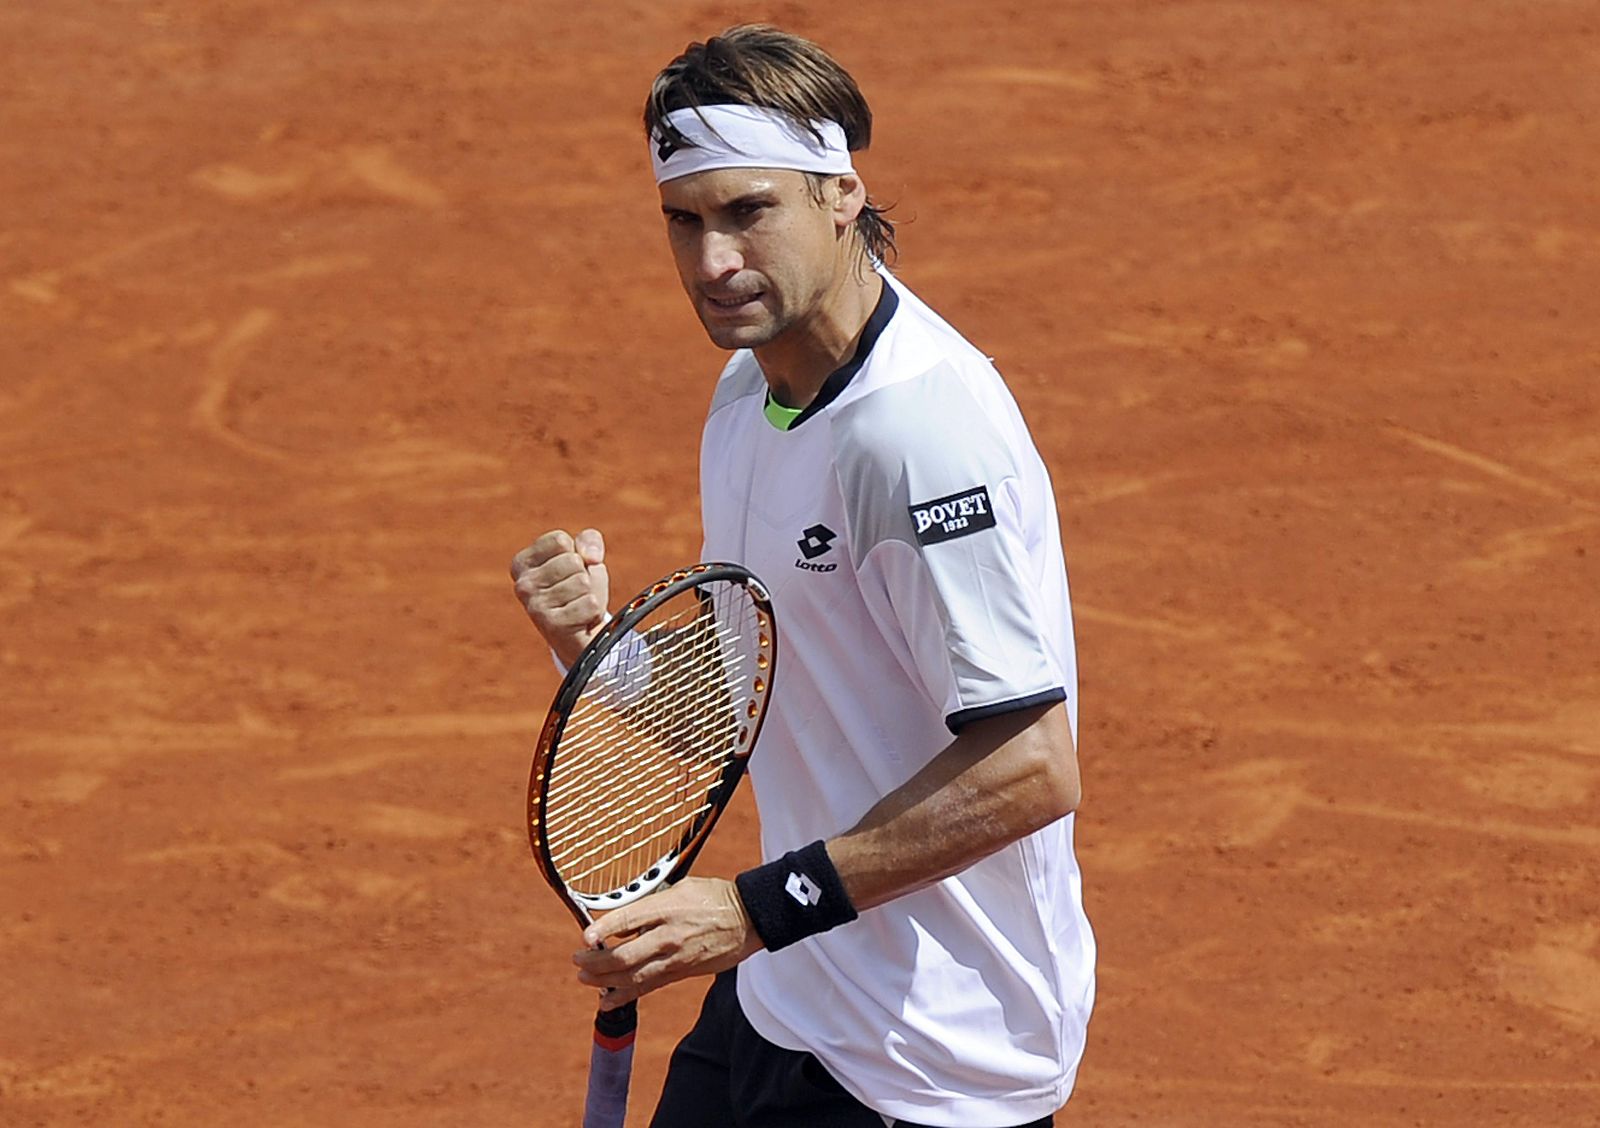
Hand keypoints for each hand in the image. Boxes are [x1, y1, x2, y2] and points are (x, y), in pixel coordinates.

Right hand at [509, 528, 610, 667]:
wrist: (582, 636)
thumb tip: (591, 557)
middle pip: (572, 560)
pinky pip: (590, 604)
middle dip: (584, 575)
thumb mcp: (584, 558)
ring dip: (589, 594)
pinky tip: (582, 621)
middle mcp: (522, 584)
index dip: (575, 553)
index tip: (569, 571)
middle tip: (575, 593)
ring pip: (583, 582)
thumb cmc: (579, 591)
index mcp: (522, 563)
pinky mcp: (552, 626)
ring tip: (578, 606)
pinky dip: (594, 611)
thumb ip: (588, 540)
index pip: (560, 540)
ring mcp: (534, 606)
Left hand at [573, 878, 761, 1009]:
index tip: (585, 937)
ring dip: (604, 980)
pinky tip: (607, 1000)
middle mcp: (668, 936)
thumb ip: (651, 903)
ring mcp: (675, 958)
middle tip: (578, 959)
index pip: (628, 920)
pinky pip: (648, 987)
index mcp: (667, 908)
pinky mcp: (682, 972)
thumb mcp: (681, 888)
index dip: (603, 930)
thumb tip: (623, 919)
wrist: (748, 919)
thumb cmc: (714, 898)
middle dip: (596, 961)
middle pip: (624, 956)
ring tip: (584, 978)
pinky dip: (625, 995)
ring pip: (633, 976)